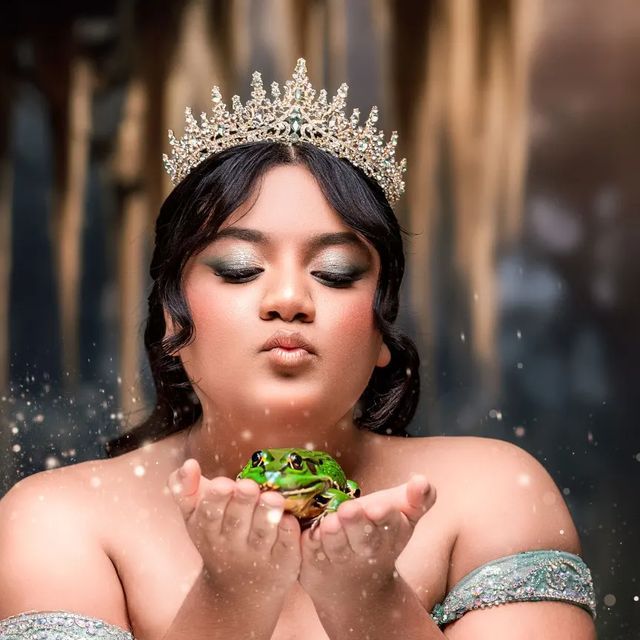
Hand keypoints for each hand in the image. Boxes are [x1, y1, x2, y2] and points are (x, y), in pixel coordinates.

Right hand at [167, 458, 300, 600]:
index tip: (223, 484)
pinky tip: (290, 518)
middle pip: (236, 522)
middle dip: (242, 502)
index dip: (215, 499)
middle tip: (248, 485)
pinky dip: (288, 534)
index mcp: (209, 531)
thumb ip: (185, 488)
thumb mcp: (195, 516)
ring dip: (267, 515)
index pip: (209, 514)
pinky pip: (286, 547)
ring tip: (274, 498)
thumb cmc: (218, 536)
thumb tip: (188, 463)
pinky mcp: (283, 562)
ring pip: (262, 534)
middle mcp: (232, 545)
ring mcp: (258, 555)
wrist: (239, 590)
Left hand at [298, 475, 435, 603]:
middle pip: (363, 540)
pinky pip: (304, 554)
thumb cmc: (379, 536)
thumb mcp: (403, 518)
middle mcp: (365, 551)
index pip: (391, 525)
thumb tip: (422, 480)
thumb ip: (418, 499)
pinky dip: (302, 542)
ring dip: (332, 536)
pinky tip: (298, 526)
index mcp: (390, 535)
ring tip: (329, 523)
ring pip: (334, 548)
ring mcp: (338, 560)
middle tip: (348, 510)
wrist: (355, 586)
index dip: (385, 516)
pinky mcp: (311, 565)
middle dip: (356, 524)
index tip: (378, 507)